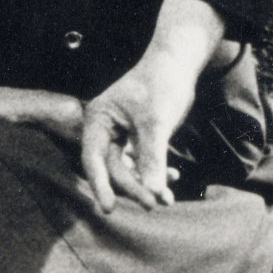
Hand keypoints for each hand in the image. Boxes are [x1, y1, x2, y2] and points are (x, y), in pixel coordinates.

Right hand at [78, 0, 227, 213]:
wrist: (179, 63)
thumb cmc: (162, 84)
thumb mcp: (156, 123)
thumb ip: (152, 158)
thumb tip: (153, 193)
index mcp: (98, 119)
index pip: (93, 158)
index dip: (100, 184)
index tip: (108, 209)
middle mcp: (106, 128)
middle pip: (113, 167)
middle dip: (133, 187)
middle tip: (153, 204)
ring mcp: (122, 133)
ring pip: (129, 167)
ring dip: (147, 184)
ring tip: (167, 200)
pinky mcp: (138, 136)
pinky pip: (143, 161)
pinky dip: (156, 172)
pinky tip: (173, 179)